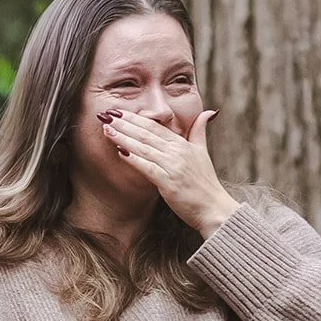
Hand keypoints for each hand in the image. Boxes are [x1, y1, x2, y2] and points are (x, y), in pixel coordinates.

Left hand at [99, 108, 239, 236]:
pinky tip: (119, 153)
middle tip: (106, 115)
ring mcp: (173, 166)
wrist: (214, 208)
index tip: (118, 112)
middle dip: (124, 124)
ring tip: (107, 129)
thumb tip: (209, 112)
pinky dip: (133, 159)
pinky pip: (147, 168)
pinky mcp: (169, 182)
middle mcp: (177, 152)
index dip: (135, 118)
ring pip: (143, 148)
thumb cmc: (205, 183)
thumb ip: (200, 131)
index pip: (155, 127)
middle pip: (146, 133)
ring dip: (123, 138)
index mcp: (183, 144)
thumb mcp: (203, 152)